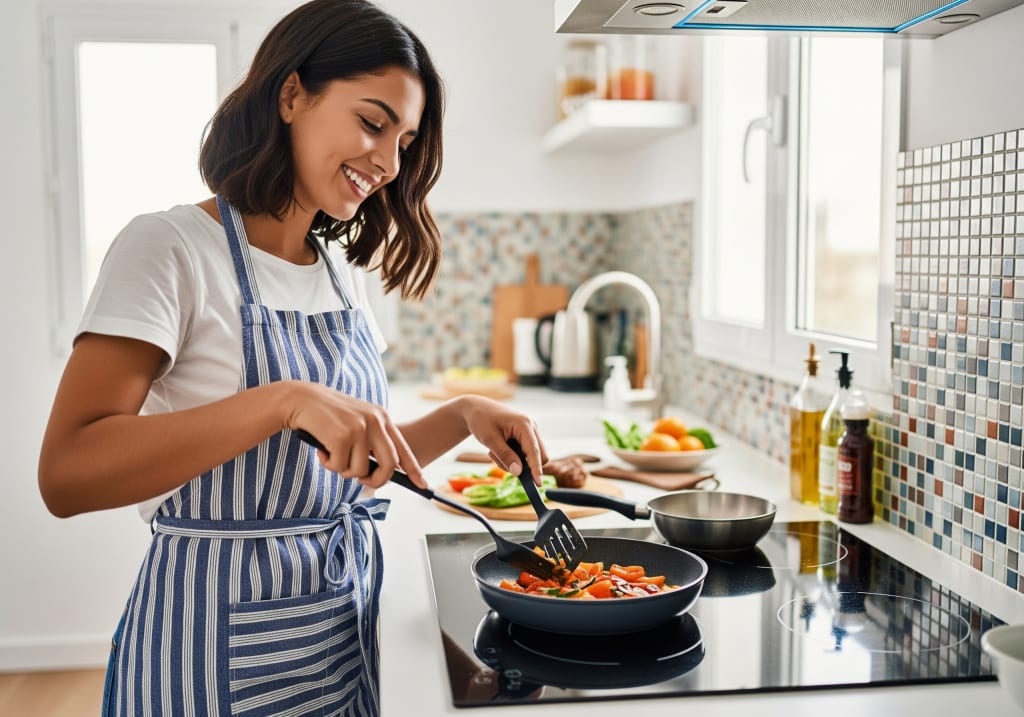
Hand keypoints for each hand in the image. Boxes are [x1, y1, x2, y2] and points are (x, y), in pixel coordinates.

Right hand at [282, 381, 425, 488]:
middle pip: (389, 465)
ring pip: (359, 471)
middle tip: (363, 482)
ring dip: (343, 470)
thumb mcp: (356, 422)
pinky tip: (322, 450)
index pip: (403, 448)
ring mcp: (359, 428)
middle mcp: (375, 421)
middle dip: (377, 480)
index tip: (422, 484)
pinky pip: (339, 467)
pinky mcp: (342, 436)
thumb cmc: (328, 416)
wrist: (302, 399)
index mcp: (382, 417)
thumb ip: (371, 441)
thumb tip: (380, 473)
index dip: (413, 469)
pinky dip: (328, 464)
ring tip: (332, 455)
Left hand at [458, 397, 547, 484]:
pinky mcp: (526, 435)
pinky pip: (526, 453)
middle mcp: (531, 426)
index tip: (538, 485)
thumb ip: (505, 456)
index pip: (534, 451)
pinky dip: (513, 457)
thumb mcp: (490, 439)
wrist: (476, 409)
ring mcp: (530, 430)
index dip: (536, 469)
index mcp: (524, 424)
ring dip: (514, 461)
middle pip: (539, 455)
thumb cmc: (481, 420)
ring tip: (494, 452)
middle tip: (499, 460)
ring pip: (532, 456)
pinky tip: (498, 449)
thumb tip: (518, 472)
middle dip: (522, 465)